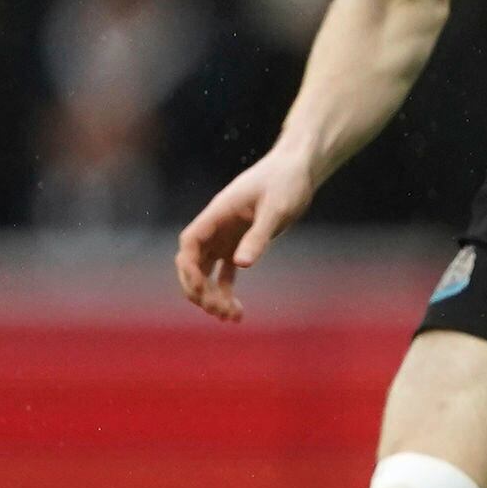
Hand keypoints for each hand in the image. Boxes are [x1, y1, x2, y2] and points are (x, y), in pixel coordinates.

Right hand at [175, 146, 317, 322]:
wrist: (298, 170)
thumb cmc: (286, 182)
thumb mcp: (276, 209)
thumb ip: (259, 236)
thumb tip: (240, 264)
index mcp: (218, 213)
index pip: (190, 242)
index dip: (188, 268)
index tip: (201, 289)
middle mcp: (216, 227)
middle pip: (192, 263)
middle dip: (199, 289)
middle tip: (219, 310)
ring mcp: (225, 237)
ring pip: (206, 272)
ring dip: (212, 296)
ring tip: (231, 318)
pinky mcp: (238, 245)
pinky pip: (224, 274)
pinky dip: (226, 292)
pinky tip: (237, 313)